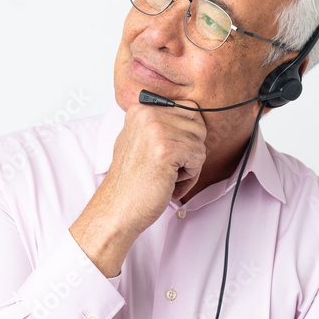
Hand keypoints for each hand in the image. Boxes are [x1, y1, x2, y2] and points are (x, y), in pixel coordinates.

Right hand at [70, 99, 205, 276]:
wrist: (117, 209)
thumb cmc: (131, 182)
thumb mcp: (139, 142)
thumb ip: (160, 126)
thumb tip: (193, 117)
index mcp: (140, 110)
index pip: (189, 109)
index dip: (186, 136)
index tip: (168, 154)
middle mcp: (147, 115)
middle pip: (198, 125)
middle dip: (190, 150)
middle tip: (169, 168)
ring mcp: (156, 130)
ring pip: (200, 142)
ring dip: (189, 165)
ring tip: (166, 176)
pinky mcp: (166, 149)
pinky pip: (199, 157)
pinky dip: (190, 176)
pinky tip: (169, 183)